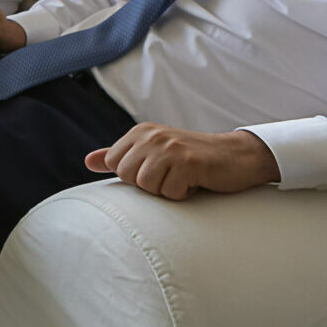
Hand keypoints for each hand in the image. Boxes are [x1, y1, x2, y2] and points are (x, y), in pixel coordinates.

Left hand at [85, 124, 280, 200]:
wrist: (238, 156)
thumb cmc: (193, 159)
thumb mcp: (153, 153)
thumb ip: (120, 156)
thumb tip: (88, 161)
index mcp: (140, 132)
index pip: (115, 164)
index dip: (135, 176)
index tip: (157, 170)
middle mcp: (152, 135)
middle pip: (128, 176)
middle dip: (150, 185)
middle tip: (172, 175)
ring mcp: (170, 147)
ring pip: (147, 186)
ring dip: (168, 190)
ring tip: (184, 177)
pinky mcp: (188, 161)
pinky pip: (170, 192)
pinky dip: (184, 194)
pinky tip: (196, 181)